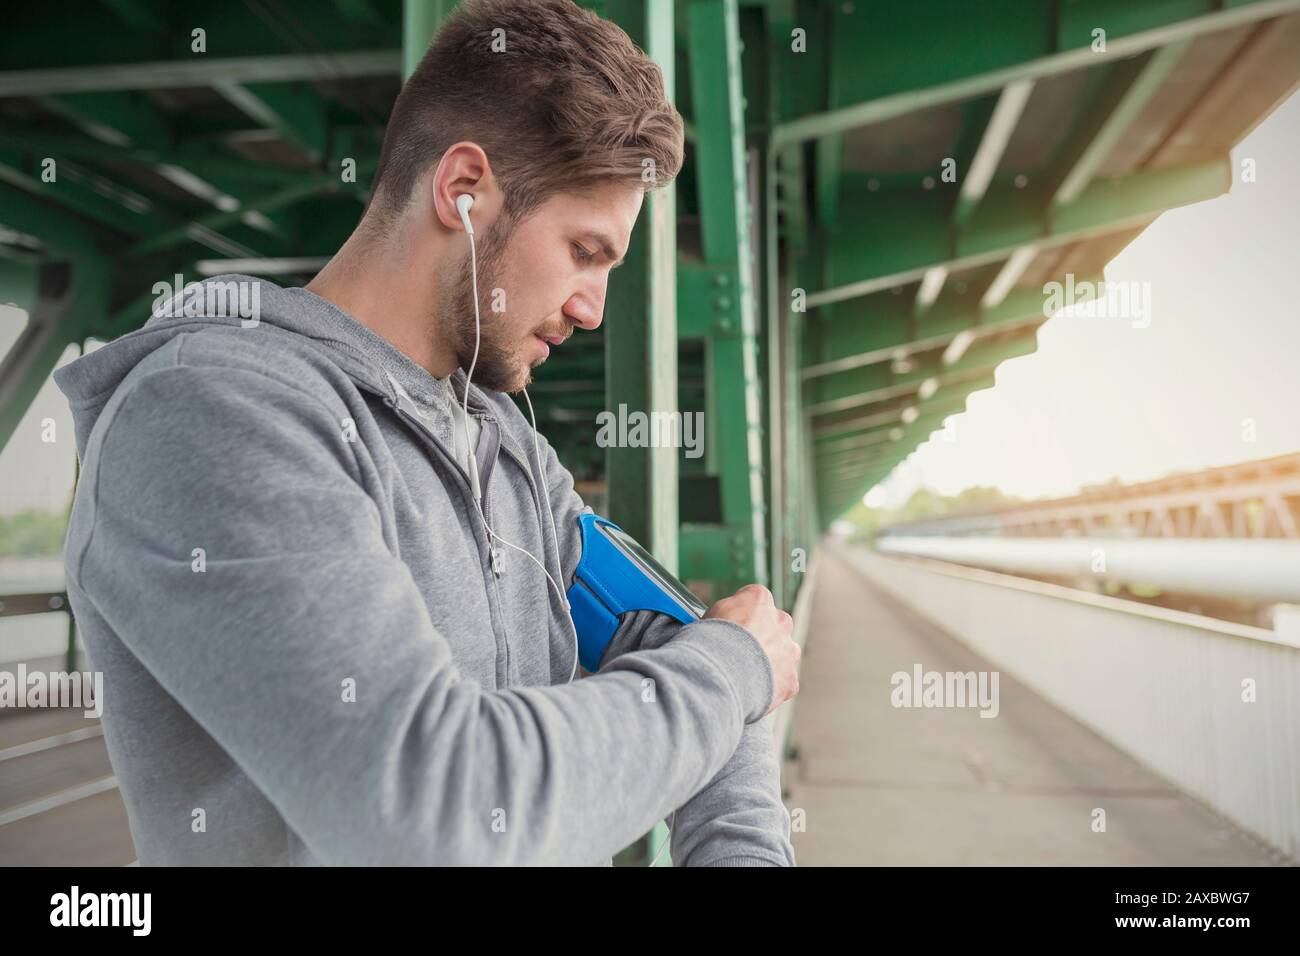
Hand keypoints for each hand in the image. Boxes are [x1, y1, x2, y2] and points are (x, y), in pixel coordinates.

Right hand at [704, 584, 799, 715]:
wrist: (722, 674)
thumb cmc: (711, 641)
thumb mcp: (710, 613)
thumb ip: (726, 613)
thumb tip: (725, 621)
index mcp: (760, 599)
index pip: (754, 601)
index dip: (741, 615)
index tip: (731, 626)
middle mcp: (781, 621)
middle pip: (774, 626)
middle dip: (761, 637)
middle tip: (741, 651)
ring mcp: (789, 651)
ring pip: (783, 655)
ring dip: (770, 662)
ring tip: (745, 674)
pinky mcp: (790, 680)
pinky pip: (783, 682)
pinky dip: (770, 687)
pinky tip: (752, 691)